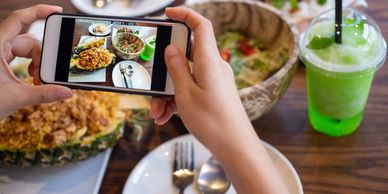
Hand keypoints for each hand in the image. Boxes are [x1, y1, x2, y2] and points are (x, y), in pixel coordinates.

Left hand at [0, 5, 72, 118]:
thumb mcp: (16, 98)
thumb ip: (44, 94)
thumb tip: (67, 92)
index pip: (19, 20)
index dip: (38, 11)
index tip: (57, 11)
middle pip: (28, 41)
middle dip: (41, 57)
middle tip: (44, 75)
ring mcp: (0, 55)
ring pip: (27, 50)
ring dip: (38, 64)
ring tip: (38, 81)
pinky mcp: (2, 63)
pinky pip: (22, 57)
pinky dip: (32, 67)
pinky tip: (34, 80)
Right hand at [150, 7, 287, 193]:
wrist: (235, 146)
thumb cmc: (213, 121)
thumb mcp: (185, 93)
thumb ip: (176, 68)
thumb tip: (171, 49)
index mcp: (208, 60)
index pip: (201, 26)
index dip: (185, 15)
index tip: (168, 14)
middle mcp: (213, 67)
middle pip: (185, 56)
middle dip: (165, 71)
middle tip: (152, 87)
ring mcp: (214, 80)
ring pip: (185, 76)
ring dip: (168, 92)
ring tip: (158, 112)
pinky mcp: (214, 92)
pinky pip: (191, 89)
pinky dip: (177, 99)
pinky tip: (166, 116)